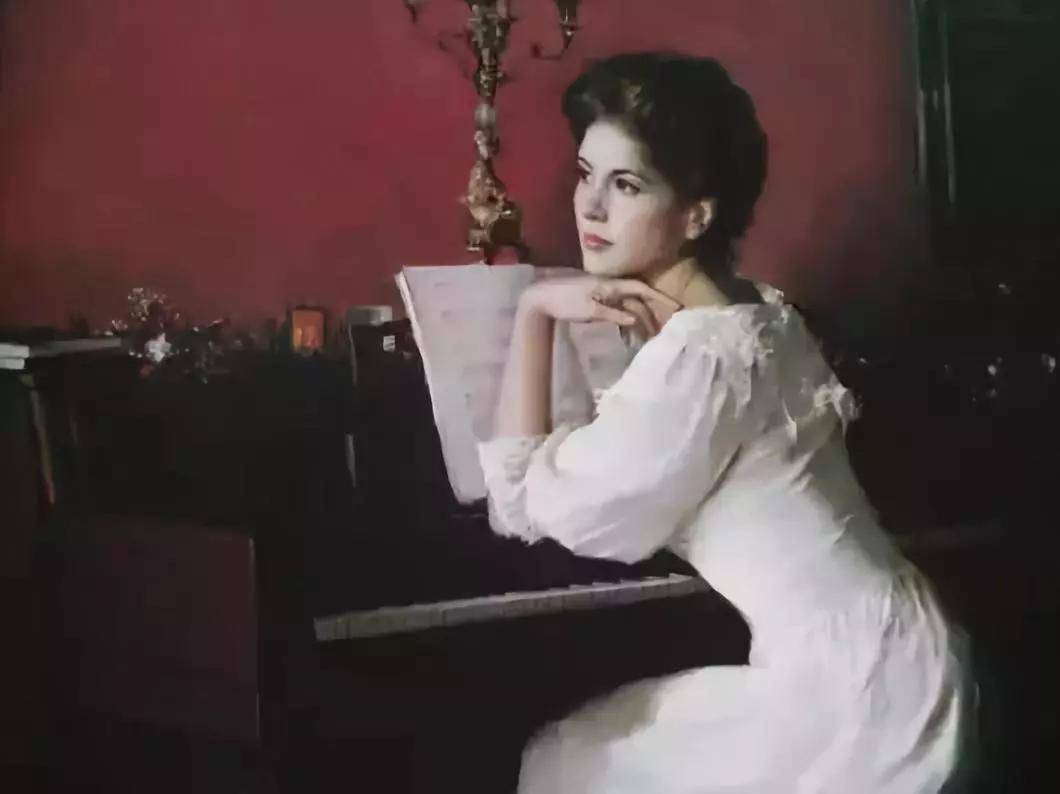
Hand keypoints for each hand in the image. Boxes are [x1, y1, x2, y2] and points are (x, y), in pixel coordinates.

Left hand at [521, 276, 680, 335]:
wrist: (539, 299)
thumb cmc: (563, 302)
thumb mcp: (589, 311)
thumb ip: (613, 314)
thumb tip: (635, 318)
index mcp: (609, 285)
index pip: (640, 288)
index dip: (659, 296)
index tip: (674, 306)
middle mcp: (608, 287)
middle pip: (636, 299)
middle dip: (651, 313)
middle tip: (663, 330)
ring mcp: (601, 294)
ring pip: (626, 306)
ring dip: (638, 320)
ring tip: (647, 337)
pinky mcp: (593, 302)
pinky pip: (615, 311)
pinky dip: (624, 321)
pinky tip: (628, 335)